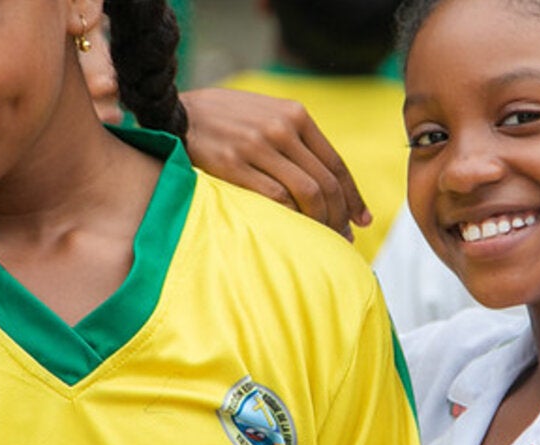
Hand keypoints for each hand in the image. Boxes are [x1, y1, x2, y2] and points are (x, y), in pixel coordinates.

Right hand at [180, 88, 370, 238]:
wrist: (179, 111)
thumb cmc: (226, 119)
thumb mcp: (268, 114)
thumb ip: (295, 138)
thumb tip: (325, 179)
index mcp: (295, 115)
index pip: (336, 164)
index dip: (353, 196)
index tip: (361, 219)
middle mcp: (281, 128)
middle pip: (325, 182)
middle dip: (339, 215)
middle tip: (343, 237)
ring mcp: (257, 146)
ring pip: (306, 193)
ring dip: (320, 221)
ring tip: (322, 239)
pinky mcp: (233, 164)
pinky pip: (274, 199)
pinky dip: (290, 219)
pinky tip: (294, 231)